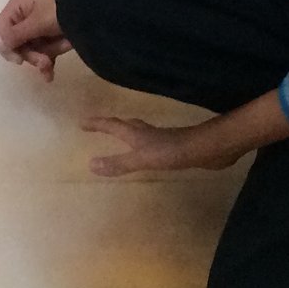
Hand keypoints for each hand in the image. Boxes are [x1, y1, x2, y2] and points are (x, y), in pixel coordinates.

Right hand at [0, 0, 72, 80]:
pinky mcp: (48, 42)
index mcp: (15, 10)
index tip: (18, 59)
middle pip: (14, 45)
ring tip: (49, 65)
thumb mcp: (36, 22)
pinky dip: (45, 66)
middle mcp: (22, 21)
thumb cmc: (60, 11)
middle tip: (41, 61)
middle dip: (28, 55)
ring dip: (38, 61)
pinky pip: (41, 56)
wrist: (92, 12)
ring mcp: (36, 32)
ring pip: (28, 53)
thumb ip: (14, 35)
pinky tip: (49, 76)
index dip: (7, 47)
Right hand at [83, 113, 236, 175]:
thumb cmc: (172, 152)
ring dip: (129, 133)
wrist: (206, 149)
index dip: (97, 124)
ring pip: (140, 133)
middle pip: (126, 124)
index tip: (82, 123)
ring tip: (123, 138)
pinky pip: (152, 145)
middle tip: (101, 127)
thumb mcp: (141, 159)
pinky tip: (150, 153)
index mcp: (135, 134)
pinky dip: (144, 146)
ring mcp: (162, 140)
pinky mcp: (174, 148)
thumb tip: (90, 164)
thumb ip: (119, 163)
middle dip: (112, 125)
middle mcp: (147, 133)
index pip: (112, 125)